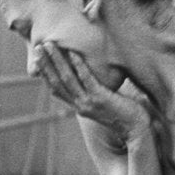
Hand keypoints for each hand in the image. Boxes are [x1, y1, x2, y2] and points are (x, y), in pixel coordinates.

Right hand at [34, 42, 150, 143]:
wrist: (137, 129)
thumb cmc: (125, 113)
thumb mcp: (104, 103)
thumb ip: (95, 93)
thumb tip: (93, 77)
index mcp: (79, 106)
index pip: (56, 89)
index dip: (45, 73)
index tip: (39, 58)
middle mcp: (80, 105)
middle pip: (56, 82)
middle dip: (46, 63)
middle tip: (38, 47)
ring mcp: (89, 102)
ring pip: (67, 79)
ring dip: (57, 60)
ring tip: (50, 45)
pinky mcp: (101, 98)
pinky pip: (87, 79)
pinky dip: (79, 65)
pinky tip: (73, 53)